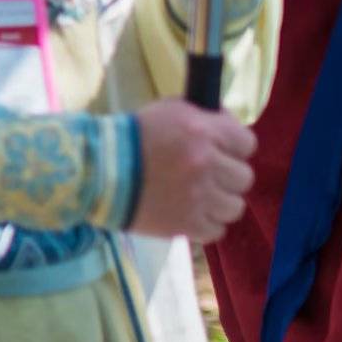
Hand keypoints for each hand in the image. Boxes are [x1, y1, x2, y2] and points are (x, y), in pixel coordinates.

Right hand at [129, 98, 256, 242]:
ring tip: (200, 197)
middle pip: (244, 177)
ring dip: (219, 201)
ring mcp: (198, 198)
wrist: (95, 170)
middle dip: (227, 174)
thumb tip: (228, 126)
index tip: (221, 149)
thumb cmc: (130, 136)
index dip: (234, 146)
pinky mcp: (186, 225)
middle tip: (207, 174)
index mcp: (202, 132)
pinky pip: (216, 230)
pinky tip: (190, 213)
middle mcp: (206, 164)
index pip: (247, 143)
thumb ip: (202, 117)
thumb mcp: (168, 111)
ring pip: (235, 207)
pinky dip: (205, 223)